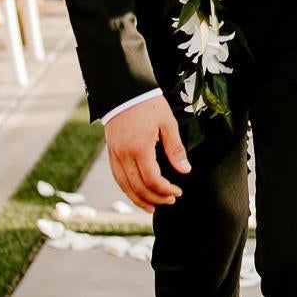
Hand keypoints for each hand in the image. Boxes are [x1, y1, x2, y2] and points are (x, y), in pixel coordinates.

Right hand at [105, 95, 189, 211]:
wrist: (123, 89)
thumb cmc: (148, 104)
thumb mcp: (167, 123)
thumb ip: (175, 149)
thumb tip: (185, 170)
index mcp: (140, 148)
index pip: (152, 180)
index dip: (165, 190)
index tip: (177, 192)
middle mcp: (124, 155)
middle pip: (138, 187)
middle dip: (155, 198)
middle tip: (170, 201)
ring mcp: (115, 155)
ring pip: (125, 186)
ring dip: (139, 200)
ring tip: (152, 207)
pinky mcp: (111, 153)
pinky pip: (117, 177)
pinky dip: (127, 189)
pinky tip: (136, 193)